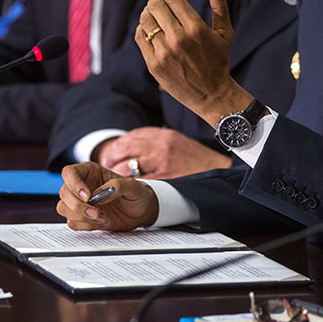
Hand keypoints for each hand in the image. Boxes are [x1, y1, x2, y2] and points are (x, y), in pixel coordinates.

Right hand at [57, 162, 158, 230]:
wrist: (140, 212)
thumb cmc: (136, 194)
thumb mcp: (133, 186)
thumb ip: (118, 186)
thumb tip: (101, 194)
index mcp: (89, 172)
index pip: (69, 173)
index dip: (73, 184)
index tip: (88, 196)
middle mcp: (81, 186)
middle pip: (64, 193)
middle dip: (78, 206)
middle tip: (97, 213)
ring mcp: (79, 202)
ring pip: (64, 209)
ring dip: (81, 216)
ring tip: (102, 217)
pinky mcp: (81, 218)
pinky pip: (72, 223)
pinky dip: (86, 225)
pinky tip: (101, 222)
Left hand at [98, 127, 232, 178]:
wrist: (215, 170)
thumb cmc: (195, 156)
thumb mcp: (175, 139)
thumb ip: (155, 139)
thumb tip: (132, 142)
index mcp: (163, 135)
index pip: (132, 136)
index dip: (118, 144)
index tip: (112, 151)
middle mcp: (160, 147)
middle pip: (126, 148)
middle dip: (113, 157)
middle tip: (107, 164)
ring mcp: (161, 164)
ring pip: (129, 166)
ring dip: (117, 171)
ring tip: (113, 175)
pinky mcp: (164, 180)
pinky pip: (139, 182)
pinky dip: (129, 183)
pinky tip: (125, 186)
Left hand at [135, 0, 250, 126]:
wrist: (211, 95)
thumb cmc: (219, 61)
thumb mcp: (224, 33)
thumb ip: (219, 6)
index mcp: (196, 30)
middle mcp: (179, 40)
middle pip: (156, 7)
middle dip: (155, 0)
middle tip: (157, 1)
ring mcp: (164, 53)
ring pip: (145, 21)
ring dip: (147, 13)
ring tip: (152, 14)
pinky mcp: (153, 64)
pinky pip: (139, 37)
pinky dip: (142, 29)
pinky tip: (149, 29)